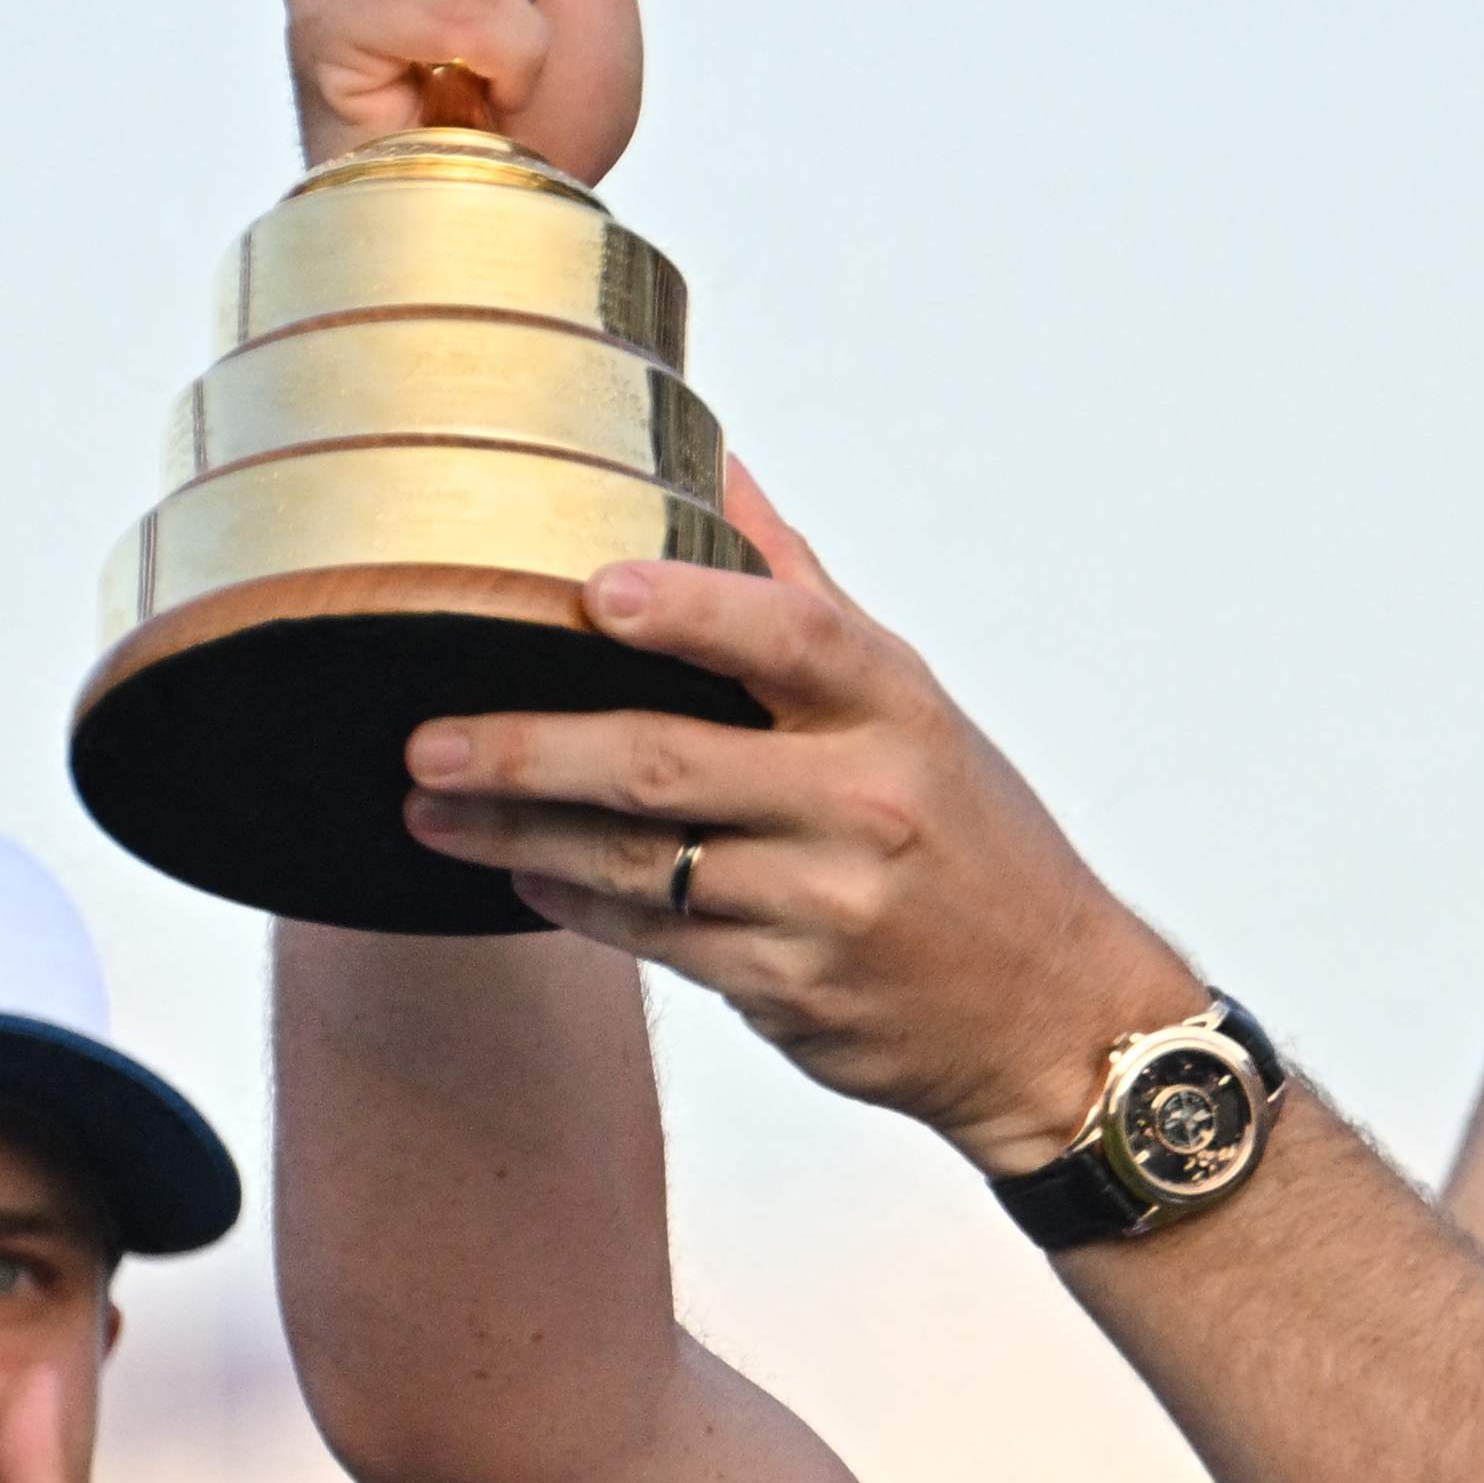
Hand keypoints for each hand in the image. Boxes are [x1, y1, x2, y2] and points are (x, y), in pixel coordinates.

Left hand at [397, 464, 1197, 1172]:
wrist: (1054, 1015)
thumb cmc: (970, 840)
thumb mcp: (912, 704)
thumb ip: (801, 590)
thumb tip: (717, 467)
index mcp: (897, 708)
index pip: (793, 634)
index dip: (694, 607)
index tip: (594, 589)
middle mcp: (866, 802)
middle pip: (671, 763)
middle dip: (534, 751)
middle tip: (430, 739)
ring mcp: (826, 904)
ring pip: (639, 863)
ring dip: (518, 834)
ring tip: (430, 804)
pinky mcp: (792, 989)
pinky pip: (654, 939)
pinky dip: (573, 902)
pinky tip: (515, 869)